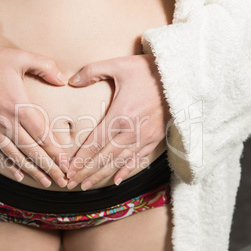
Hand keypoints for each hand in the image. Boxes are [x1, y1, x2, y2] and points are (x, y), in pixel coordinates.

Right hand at [0, 46, 69, 187]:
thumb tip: (63, 79)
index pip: (42, 135)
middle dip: (49, 167)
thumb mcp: (21, 57)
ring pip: (16, 156)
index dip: (55, 152)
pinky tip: (19, 175)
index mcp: (19, 106)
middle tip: (62, 180)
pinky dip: (9, 165)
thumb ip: (45, 66)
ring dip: (32, 171)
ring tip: (46, 182)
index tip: (66, 164)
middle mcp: (6, 122)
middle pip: (32, 150)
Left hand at [66, 54, 170, 189]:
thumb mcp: (119, 65)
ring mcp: (145, 137)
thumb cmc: (148, 70)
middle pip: (104, 157)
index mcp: (120, 115)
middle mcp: (132, 131)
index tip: (69, 171)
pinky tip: (115, 180)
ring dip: (101, 175)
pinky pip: (138, 159)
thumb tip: (70, 81)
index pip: (95, 143)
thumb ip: (92, 71)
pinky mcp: (155, 138)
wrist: (181, 76)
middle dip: (86, 172)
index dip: (80, 159)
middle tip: (71, 184)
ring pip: (119, 162)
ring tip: (86, 185)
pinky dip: (126, 171)